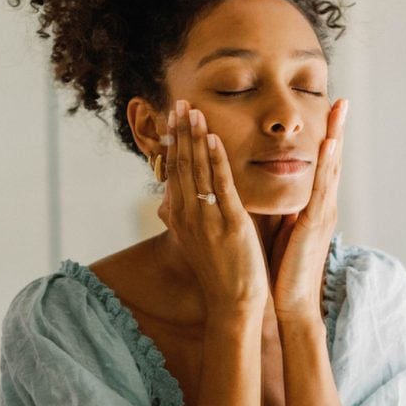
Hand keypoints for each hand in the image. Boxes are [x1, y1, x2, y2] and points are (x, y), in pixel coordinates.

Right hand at [157, 100, 268, 314]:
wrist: (232, 301)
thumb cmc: (220, 271)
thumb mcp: (197, 239)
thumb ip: (189, 213)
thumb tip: (177, 195)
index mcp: (178, 217)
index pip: (173, 172)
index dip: (173, 143)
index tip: (173, 118)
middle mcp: (186, 215)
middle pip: (181, 165)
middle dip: (180, 132)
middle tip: (179, 103)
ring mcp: (206, 219)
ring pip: (197, 171)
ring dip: (195, 138)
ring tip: (194, 111)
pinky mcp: (228, 224)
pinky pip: (219, 186)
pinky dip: (215, 161)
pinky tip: (212, 139)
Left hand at [270, 98, 347, 321]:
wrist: (290, 302)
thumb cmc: (284, 270)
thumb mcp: (284, 230)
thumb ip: (285, 209)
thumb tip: (276, 190)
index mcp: (314, 208)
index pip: (321, 166)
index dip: (326, 138)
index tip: (328, 112)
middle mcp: (323, 207)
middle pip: (332, 160)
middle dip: (337, 129)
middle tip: (342, 100)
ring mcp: (322, 214)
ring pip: (331, 168)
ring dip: (335, 137)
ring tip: (339, 110)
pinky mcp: (314, 224)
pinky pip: (321, 188)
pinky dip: (326, 164)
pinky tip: (328, 143)